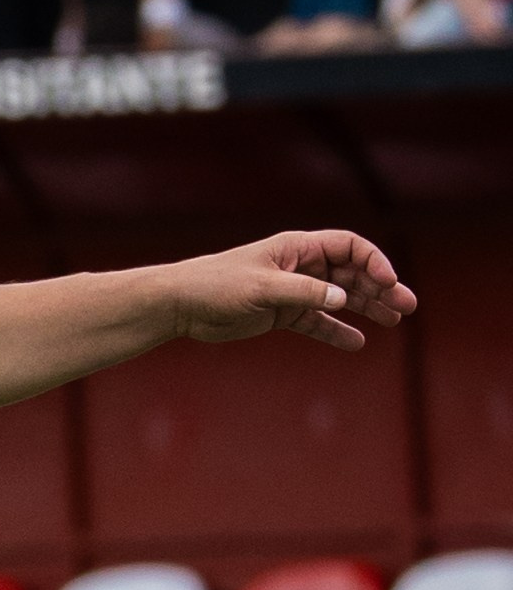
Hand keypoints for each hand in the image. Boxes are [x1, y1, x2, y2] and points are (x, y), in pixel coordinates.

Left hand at [170, 230, 416, 354]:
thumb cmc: (217, 286)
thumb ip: (304, 293)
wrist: (182, 304)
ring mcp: (292, 290)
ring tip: (394, 321)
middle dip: (381, 287)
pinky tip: (358, 342)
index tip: (389, 282)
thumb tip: (343, 300)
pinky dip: (336, 331)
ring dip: (367, 307)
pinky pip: (317, 322)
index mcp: (297, 248)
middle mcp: (300, 266)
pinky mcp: (281, 314)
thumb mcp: (262, 288)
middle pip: (351, 273)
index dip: (374, 262)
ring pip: (339, 298)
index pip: (349, 247)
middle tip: (407, 306)